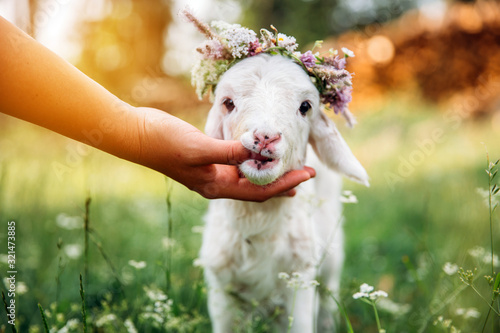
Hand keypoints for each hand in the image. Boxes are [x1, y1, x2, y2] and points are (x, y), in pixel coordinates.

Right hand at [133, 107, 315, 200]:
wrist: (136, 134)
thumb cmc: (164, 142)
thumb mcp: (199, 148)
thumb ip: (230, 153)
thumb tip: (259, 154)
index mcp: (216, 186)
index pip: (259, 190)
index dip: (285, 184)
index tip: (308, 175)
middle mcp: (216, 183)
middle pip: (257, 187)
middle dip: (283, 182)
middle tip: (307, 173)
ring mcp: (210, 171)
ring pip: (248, 176)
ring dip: (268, 171)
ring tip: (290, 166)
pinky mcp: (206, 158)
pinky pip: (236, 163)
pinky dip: (252, 159)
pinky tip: (260, 153)